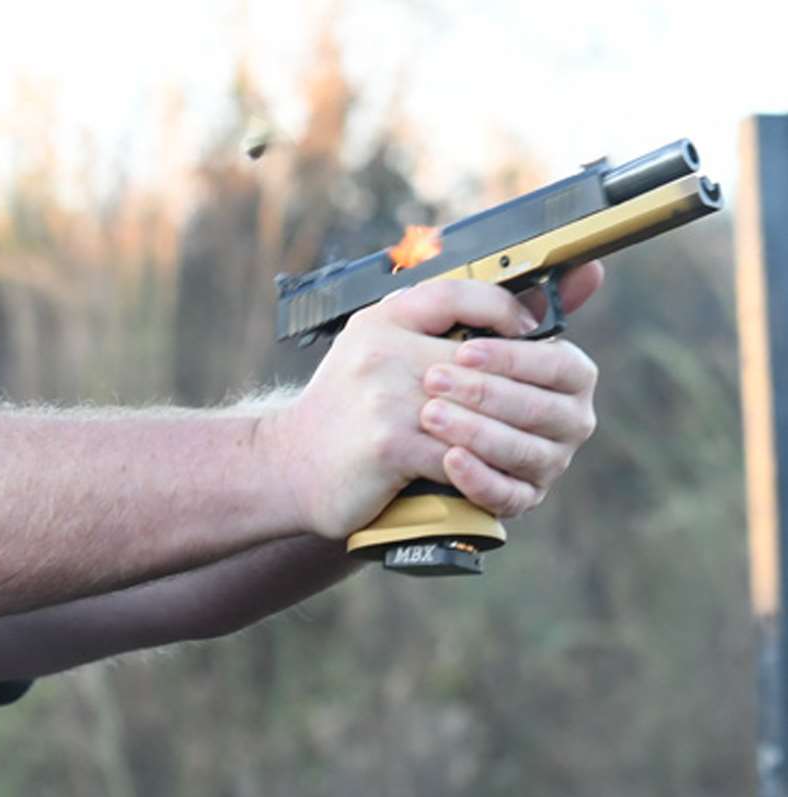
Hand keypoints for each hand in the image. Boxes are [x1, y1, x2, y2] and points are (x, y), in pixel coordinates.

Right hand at [262, 261, 602, 538]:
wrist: (288, 463)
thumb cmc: (343, 409)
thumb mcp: (374, 347)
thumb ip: (430, 323)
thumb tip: (512, 312)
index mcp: (382, 320)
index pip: (457, 293)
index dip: (502, 309)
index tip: (527, 331)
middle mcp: (382, 350)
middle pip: (480, 360)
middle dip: (515, 386)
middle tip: (539, 402)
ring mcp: (385, 398)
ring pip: (477, 412)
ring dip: (502, 432)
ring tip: (518, 441)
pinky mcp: (390, 446)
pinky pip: (458, 455)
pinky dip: (478, 467)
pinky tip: (485, 470)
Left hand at [418, 262, 602, 516]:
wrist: (412, 431)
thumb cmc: (451, 370)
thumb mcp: (474, 330)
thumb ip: (519, 299)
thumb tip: (590, 268)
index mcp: (569, 376)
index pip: (559, 365)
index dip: (514, 358)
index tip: (465, 348)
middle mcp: (568, 421)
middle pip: (540, 410)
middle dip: (485, 393)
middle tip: (434, 380)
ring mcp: (548, 463)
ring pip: (523, 452)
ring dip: (477, 432)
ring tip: (431, 415)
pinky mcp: (521, 499)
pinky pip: (507, 495)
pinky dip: (479, 478)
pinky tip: (449, 460)